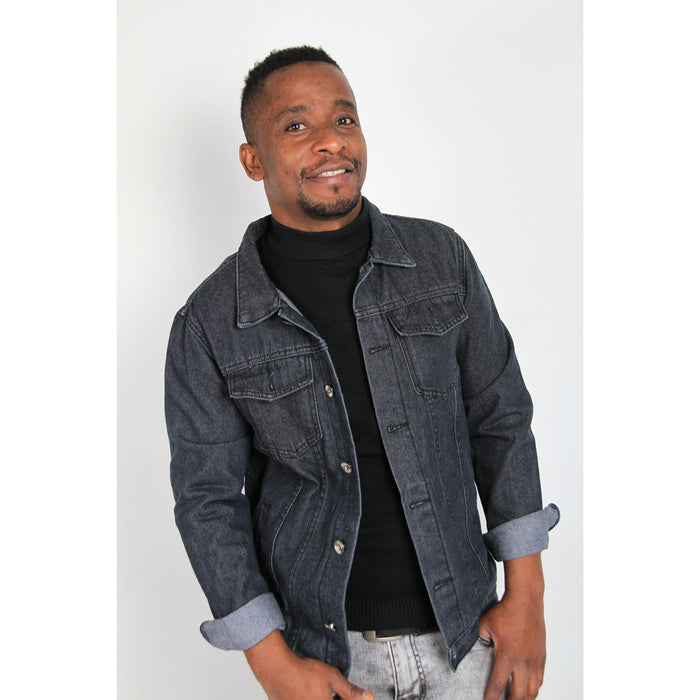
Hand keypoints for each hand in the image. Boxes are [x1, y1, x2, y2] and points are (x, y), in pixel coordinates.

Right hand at [245, 630, 373, 699]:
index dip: (346, 699)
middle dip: (332, 696)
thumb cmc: (303, 673)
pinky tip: (305, 690)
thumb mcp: (333, 678)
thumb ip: (351, 692)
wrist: (278, 670)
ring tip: (314, 688)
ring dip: (318, 696)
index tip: (345, 696)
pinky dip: (306, 696)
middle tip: (328, 690)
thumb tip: (368, 698)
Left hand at [479, 554, 545, 699]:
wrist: (526, 600)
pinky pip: (540, 680)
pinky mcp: (542, 656)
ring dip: (524, 699)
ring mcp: (535, 660)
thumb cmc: (505, 611)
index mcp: (507, 655)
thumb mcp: (485, 624)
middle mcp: (523, 661)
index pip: (497, 684)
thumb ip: (478, 640)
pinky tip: (527, 691)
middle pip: (518, 695)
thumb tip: (470, 649)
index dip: (490, 698)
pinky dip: (533, 689)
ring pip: (533, 691)